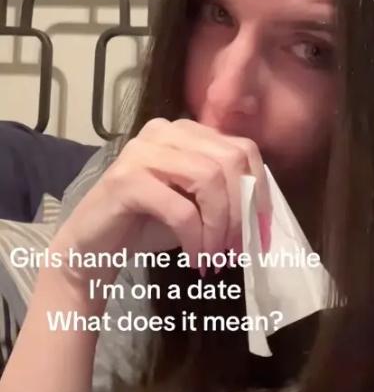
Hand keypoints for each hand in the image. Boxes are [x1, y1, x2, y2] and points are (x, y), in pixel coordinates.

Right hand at [48, 118, 271, 295]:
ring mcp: (143, 151)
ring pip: (209, 180)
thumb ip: (225, 194)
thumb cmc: (147, 224)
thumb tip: (263, 211)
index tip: (262, 228)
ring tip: (215, 256)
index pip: (242, 149)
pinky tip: (195, 259)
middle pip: (229, 161)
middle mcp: (165, 131)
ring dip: (219, 227)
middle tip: (237, 248)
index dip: (260, 189)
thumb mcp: (197, 204)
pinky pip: (180, 209)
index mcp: (186, 132)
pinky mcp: (126, 179)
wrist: (92, 248)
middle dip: (241, 211)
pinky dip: (195, 239)